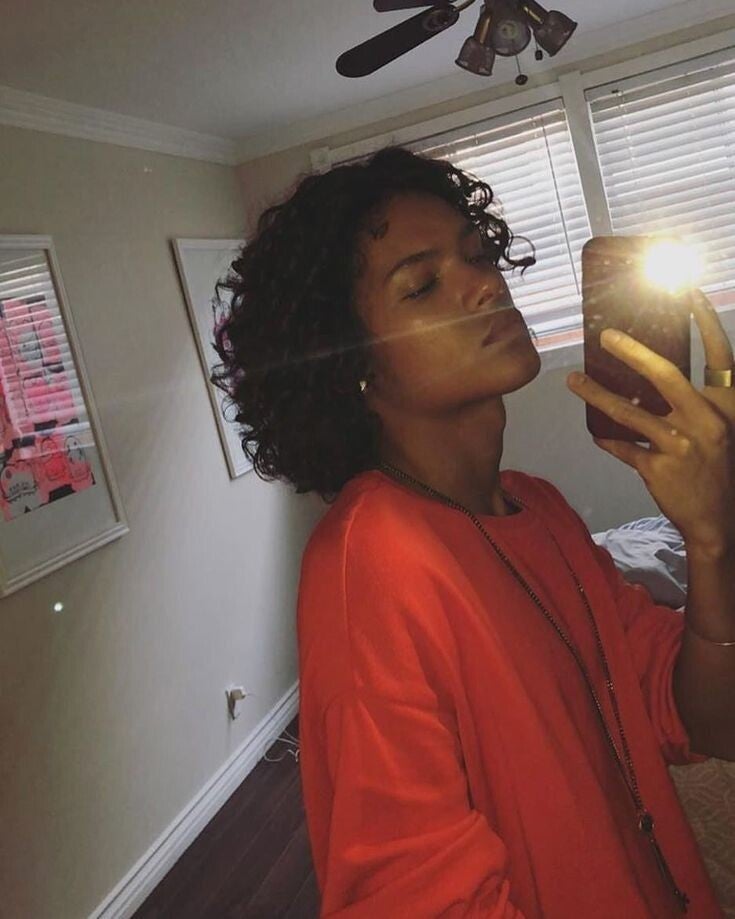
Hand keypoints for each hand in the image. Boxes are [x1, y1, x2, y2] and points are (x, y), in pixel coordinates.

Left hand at [566, 290, 734, 553]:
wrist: (718, 520)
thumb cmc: (716, 467)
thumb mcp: (716, 428)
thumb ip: (694, 402)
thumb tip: (653, 372)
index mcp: (727, 405)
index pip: (720, 354)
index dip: (707, 321)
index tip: (690, 292)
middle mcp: (707, 421)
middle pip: (666, 376)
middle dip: (634, 353)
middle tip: (606, 336)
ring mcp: (682, 446)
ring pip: (630, 414)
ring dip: (597, 395)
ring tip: (573, 380)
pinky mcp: (659, 469)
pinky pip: (623, 448)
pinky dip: (608, 440)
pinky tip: (596, 433)